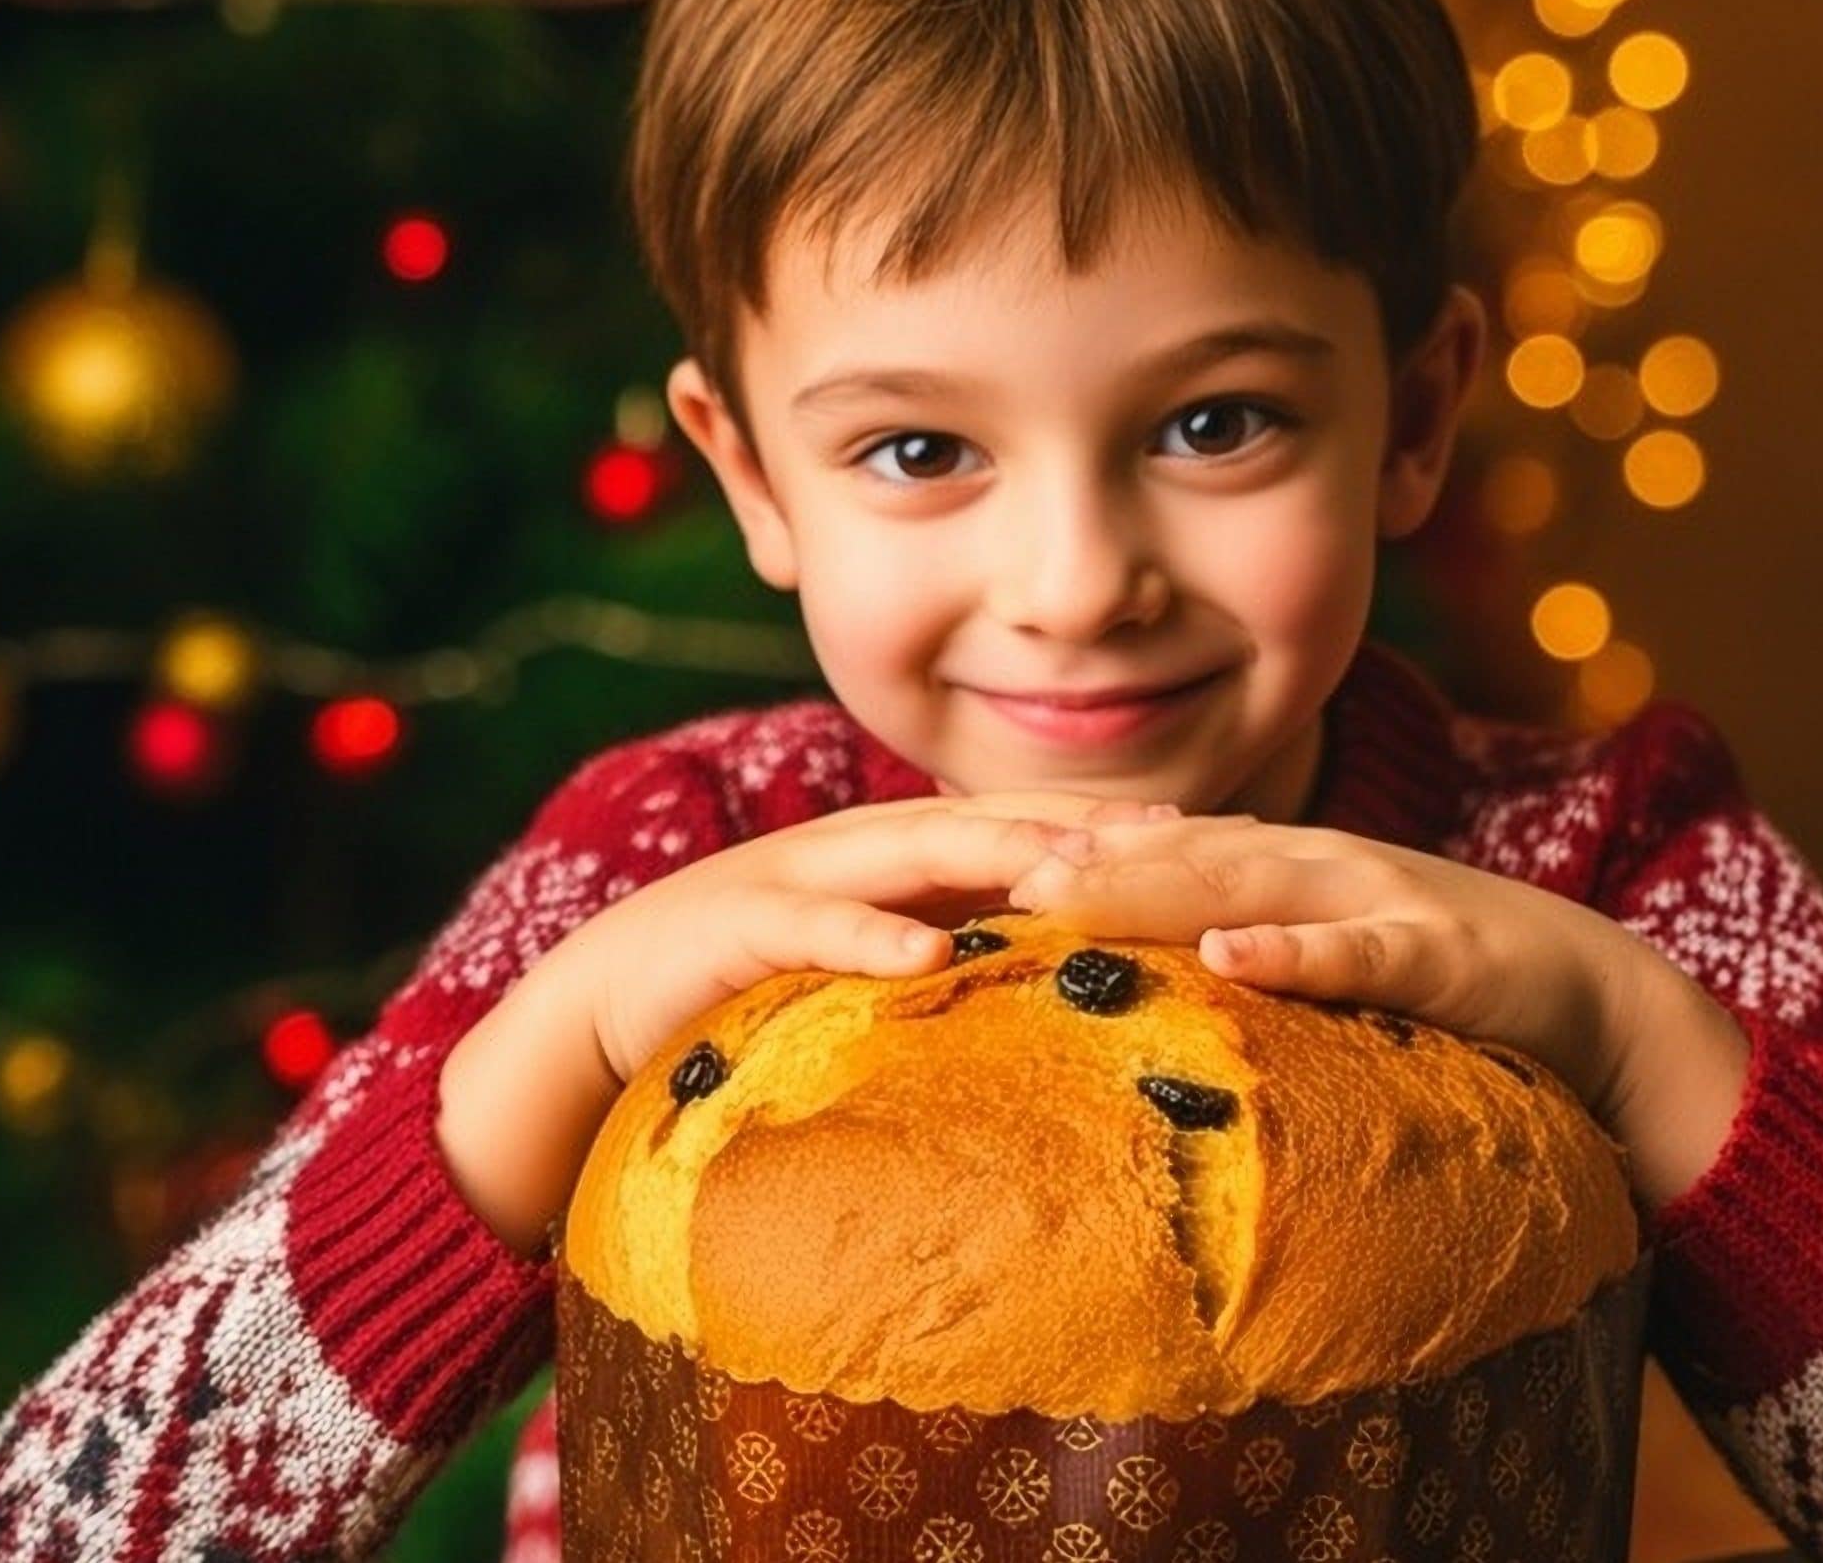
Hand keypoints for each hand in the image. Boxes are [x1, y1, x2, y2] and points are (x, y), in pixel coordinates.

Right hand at [563, 790, 1171, 1085]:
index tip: (1217, 842)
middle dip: (1091, 826)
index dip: (1117, 828)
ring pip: (920, 852)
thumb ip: (956, 955)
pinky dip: (872, 934)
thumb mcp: (871, 961)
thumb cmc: (752, 987)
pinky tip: (930, 952)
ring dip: (1005, 857)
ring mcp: (801, 878)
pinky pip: (816, 927)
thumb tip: (1070, 985)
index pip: (1027, 826)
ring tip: (1086, 875)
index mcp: (899, 854)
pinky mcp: (741, 926)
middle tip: (1190, 843)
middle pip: (993, 820)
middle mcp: (861, 847)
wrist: (605, 1002)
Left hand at [1005, 815, 1655, 1121]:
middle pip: (1189, 853)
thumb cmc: (1445, 977)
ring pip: (1253, 884)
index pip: (1169, 848)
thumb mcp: (1333, 954)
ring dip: (1158, 886)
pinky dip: (1296, 951)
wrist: (1591, 989)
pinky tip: (1236, 957)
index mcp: (1292, 867)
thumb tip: (1149, 966)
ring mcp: (1381, 899)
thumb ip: (1250, 943)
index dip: (1080, 851)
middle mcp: (1323, 865)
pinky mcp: (1440, 953)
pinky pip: (1359, 953)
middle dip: (1090, 862)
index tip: (987, 864)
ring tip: (1069, 895)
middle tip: (996, 879)